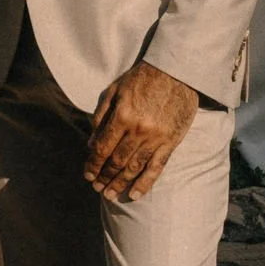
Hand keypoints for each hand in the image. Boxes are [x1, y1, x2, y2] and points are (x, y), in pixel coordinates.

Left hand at [84, 61, 199, 200]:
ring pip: (134, 167)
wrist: (176, 70)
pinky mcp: (171, 141)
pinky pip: (156, 167)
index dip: (93, 165)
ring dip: (120, 184)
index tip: (87, 175)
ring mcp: (156, 138)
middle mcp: (138, 130)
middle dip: (104, 177)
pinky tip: (135, 194)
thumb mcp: (115, 90)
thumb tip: (91, 144)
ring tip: (110, 195)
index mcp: (122, 116)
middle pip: (116, 161)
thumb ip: (101, 116)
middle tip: (96, 187)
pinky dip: (145, 183)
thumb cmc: (142, 77)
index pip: (102, 149)